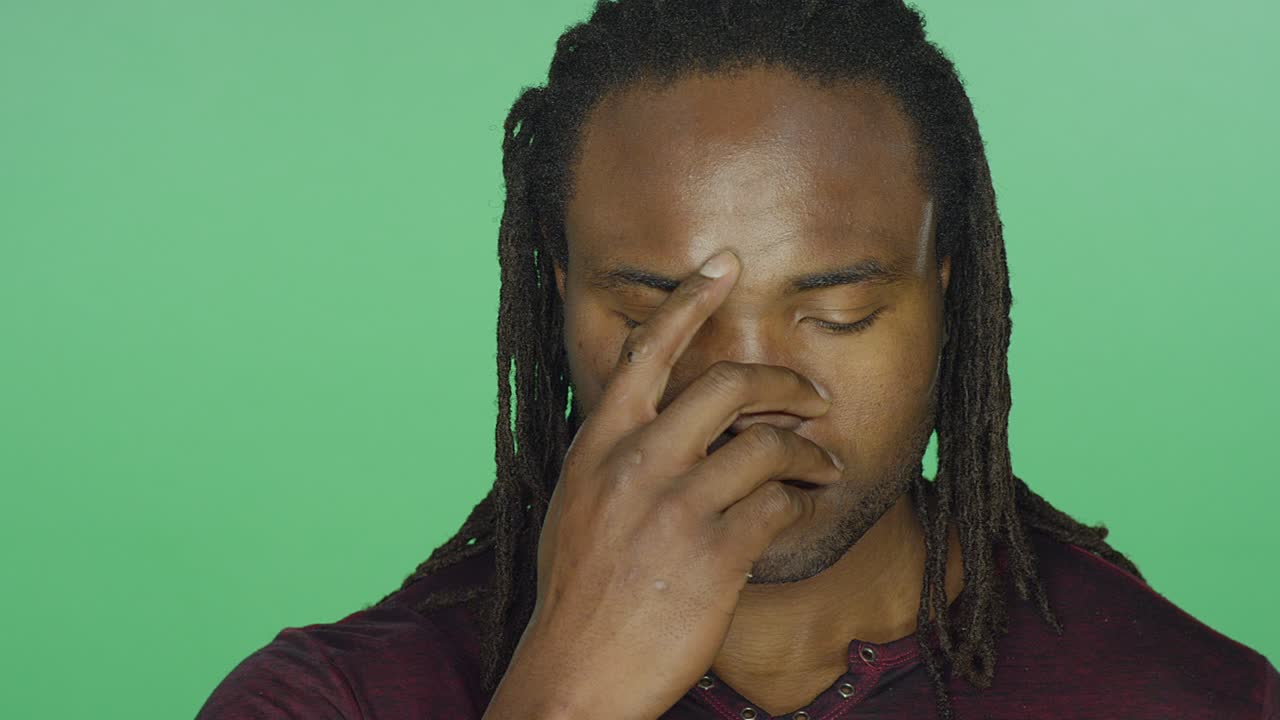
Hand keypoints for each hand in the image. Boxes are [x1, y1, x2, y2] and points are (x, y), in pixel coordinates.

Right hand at [484, 250, 841, 719]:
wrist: (574, 675)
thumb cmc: (575, 593)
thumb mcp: (576, 505)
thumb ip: (614, 456)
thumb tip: (653, 423)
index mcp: (598, 445)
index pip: (647, 352)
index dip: (690, 299)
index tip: (726, 262)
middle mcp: (635, 463)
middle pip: (726, 384)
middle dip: (781, 381)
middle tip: (811, 394)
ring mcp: (675, 507)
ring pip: (766, 444)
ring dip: (808, 449)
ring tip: (826, 462)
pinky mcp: (714, 556)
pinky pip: (777, 508)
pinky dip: (796, 505)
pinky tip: (798, 512)